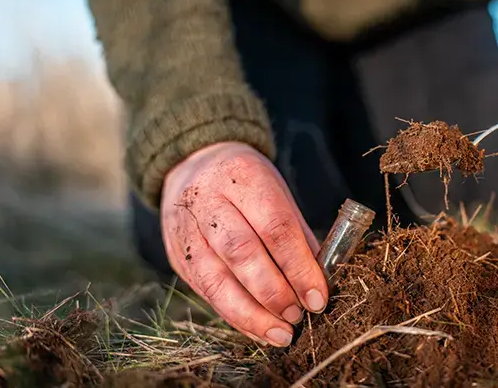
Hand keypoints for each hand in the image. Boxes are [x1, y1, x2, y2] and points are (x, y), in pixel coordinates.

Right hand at [161, 141, 326, 346]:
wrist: (194, 164)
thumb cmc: (248, 185)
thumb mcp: (278, 194)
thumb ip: (298, 236)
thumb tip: (320, 284)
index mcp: (243, 178)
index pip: (275, 227)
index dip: (299, 267)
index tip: (318, 298)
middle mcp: (208, 201)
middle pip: (241, 252)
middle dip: (273, 292)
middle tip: (298, 316)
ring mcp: (185, 229)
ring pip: (215, 279)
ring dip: (251, 314)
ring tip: (281, 334)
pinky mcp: (177, 255)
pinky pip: (205, 292)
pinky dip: (235, 316)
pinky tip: (258, 330)